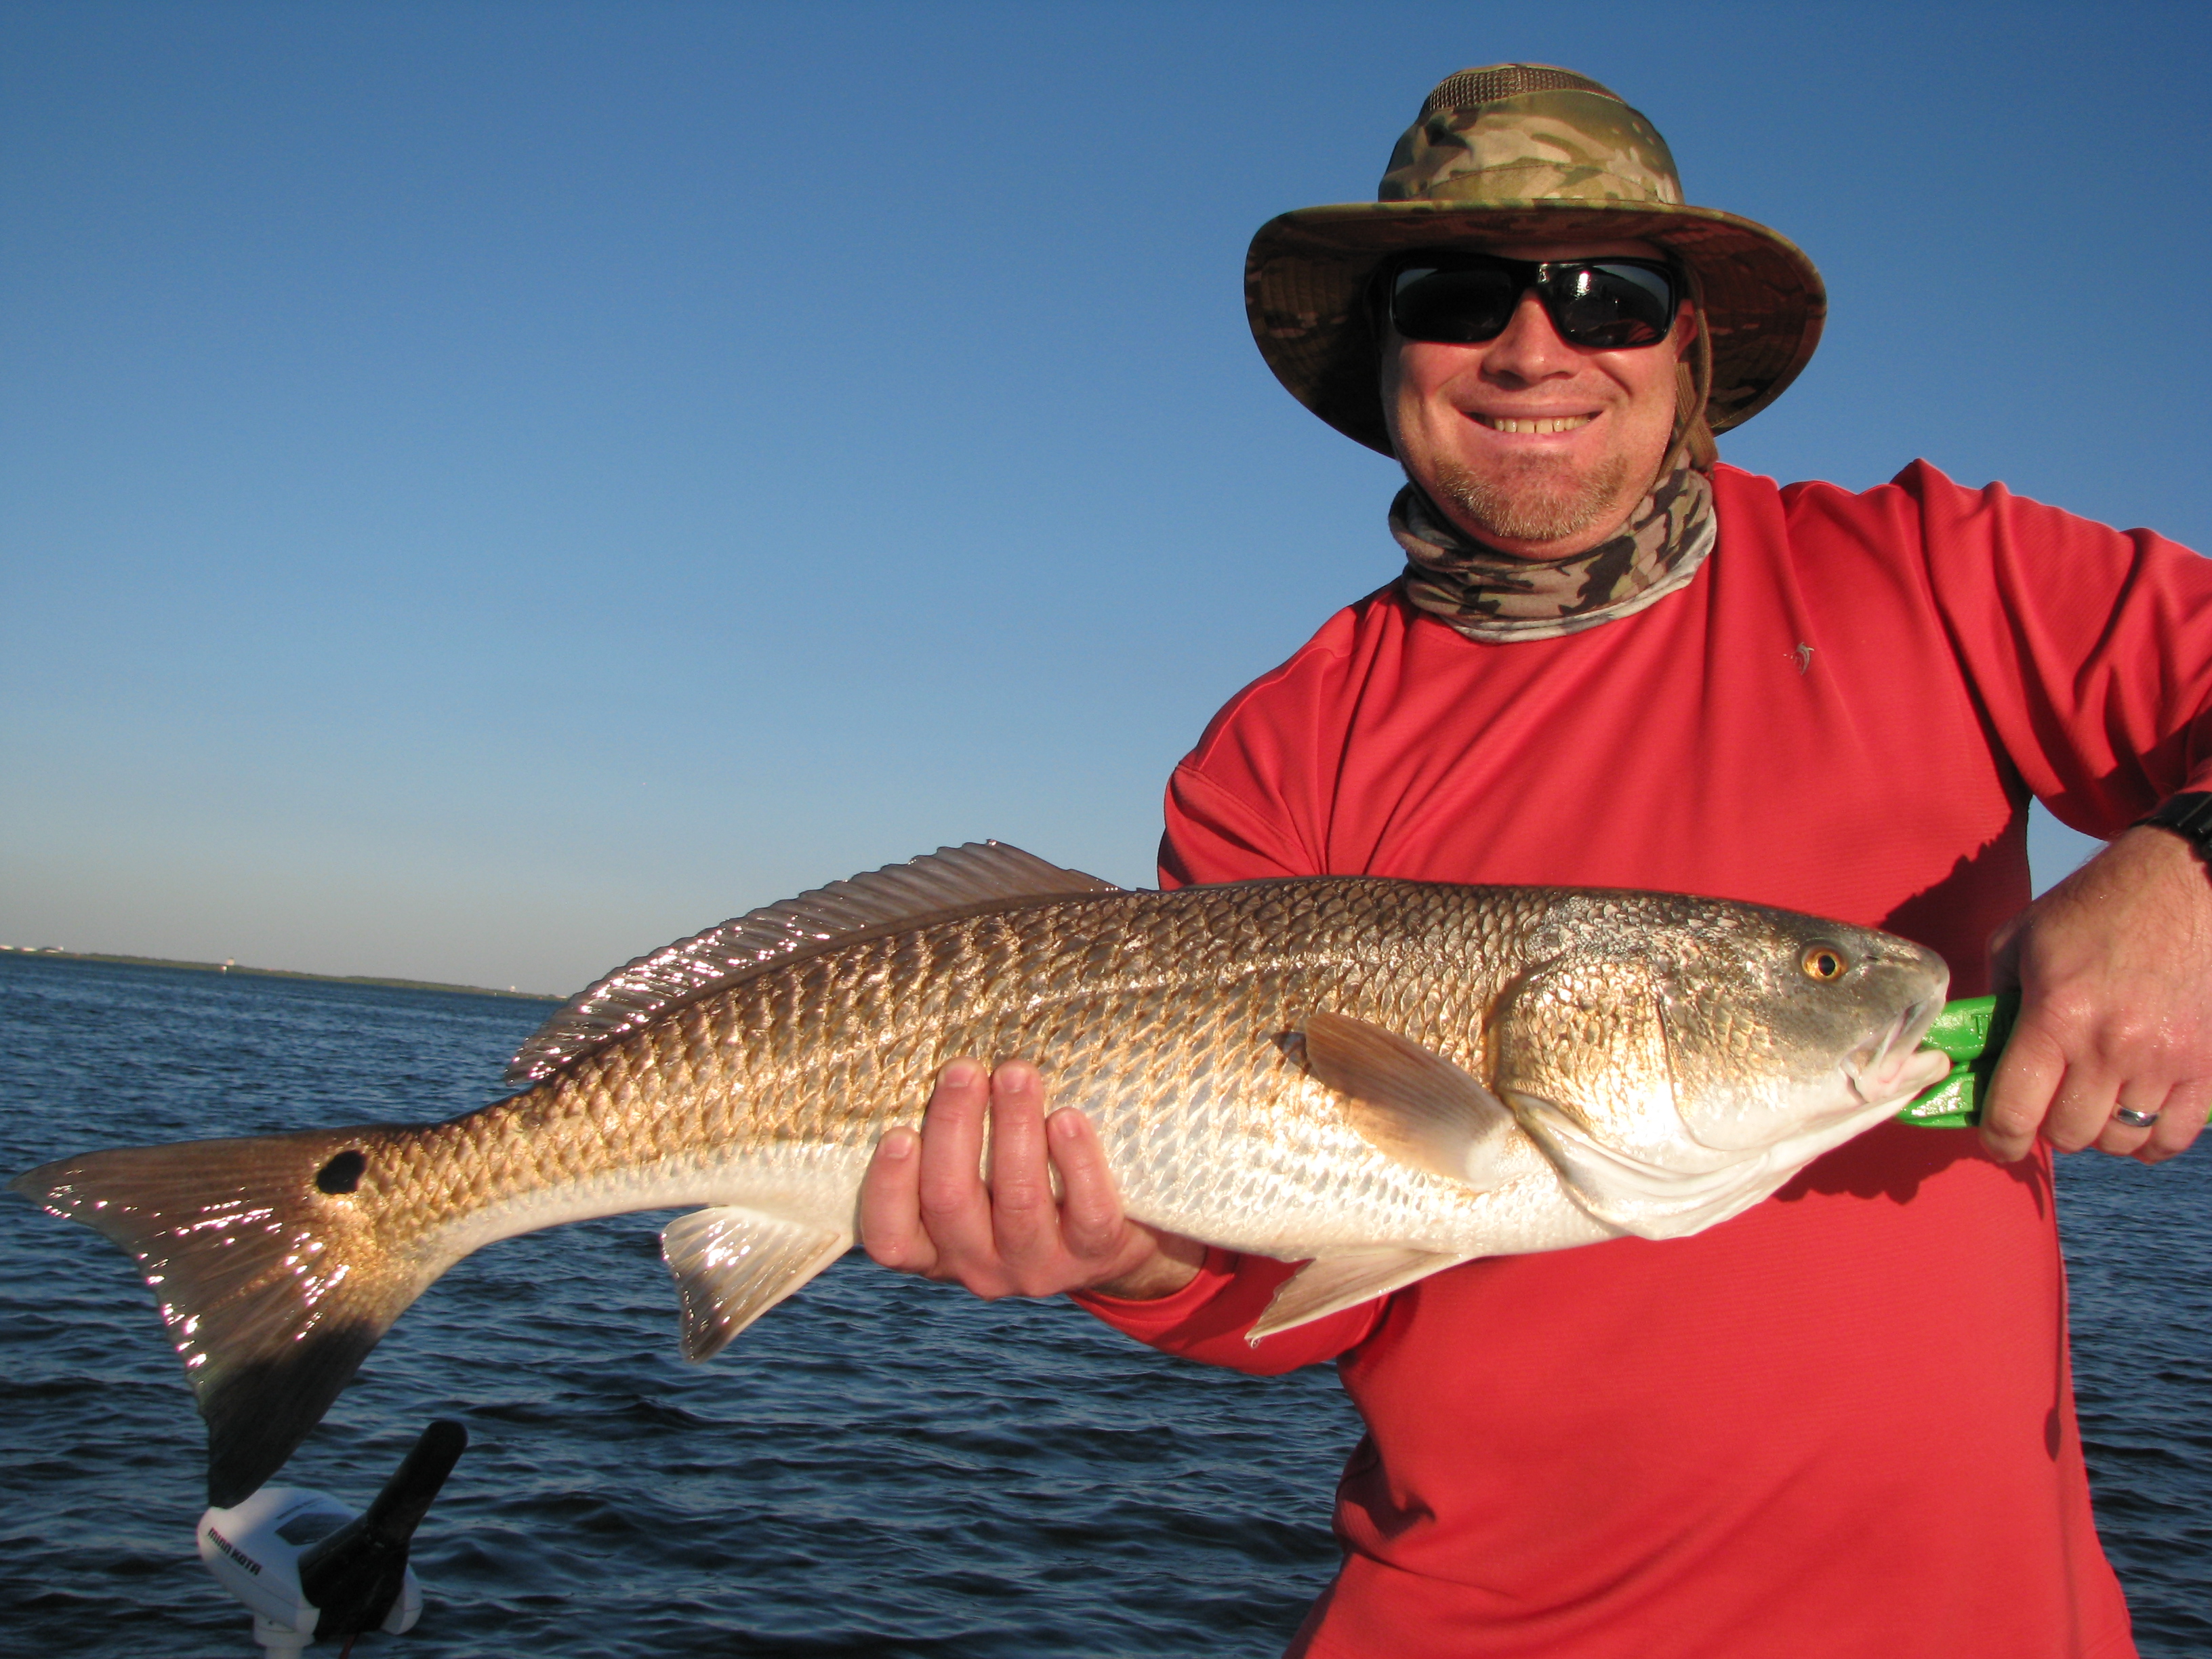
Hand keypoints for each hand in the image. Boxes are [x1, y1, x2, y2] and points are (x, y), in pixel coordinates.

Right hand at [859, 1057, 1203, 1299]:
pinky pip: (1087, 1210)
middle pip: (950, 1201)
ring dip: (1014, 1126)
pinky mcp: (1093, 1253)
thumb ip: (950, 1144)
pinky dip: (1076, 1159)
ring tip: (1017, 1073)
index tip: (898, 1132)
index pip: (890, 1238)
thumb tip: (939, 1066)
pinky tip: (1067, 1118)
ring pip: (1019, 1200)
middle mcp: (978, 1265)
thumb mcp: (975, 1184)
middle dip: (954, 1125)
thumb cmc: (1023, 1189)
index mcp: (936, 1248)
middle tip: (964, 1069)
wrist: (1110, 1245)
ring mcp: (1037, 1264)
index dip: (889, 1189)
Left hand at [1982, 825, 2211, 1162]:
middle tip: (2047, 1108)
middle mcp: (2110, 1047)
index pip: (2015, 1112)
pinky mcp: (2206, 1064)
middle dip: (2049, 1129)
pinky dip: (2152, 1141)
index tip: (1998, 1141)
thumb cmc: (2095, 907)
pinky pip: (2176, 1135)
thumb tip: (1978, 1048)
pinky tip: (2136, 1121)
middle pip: (2070, 1134)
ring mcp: (2164, 1060)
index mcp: (2056, 1016)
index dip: (1999, 1140)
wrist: (2182, 882)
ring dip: (2099, 1132)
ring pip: (2121, 1139)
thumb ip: (1995, 998)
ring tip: (2090, 1107)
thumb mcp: (2020, 940)